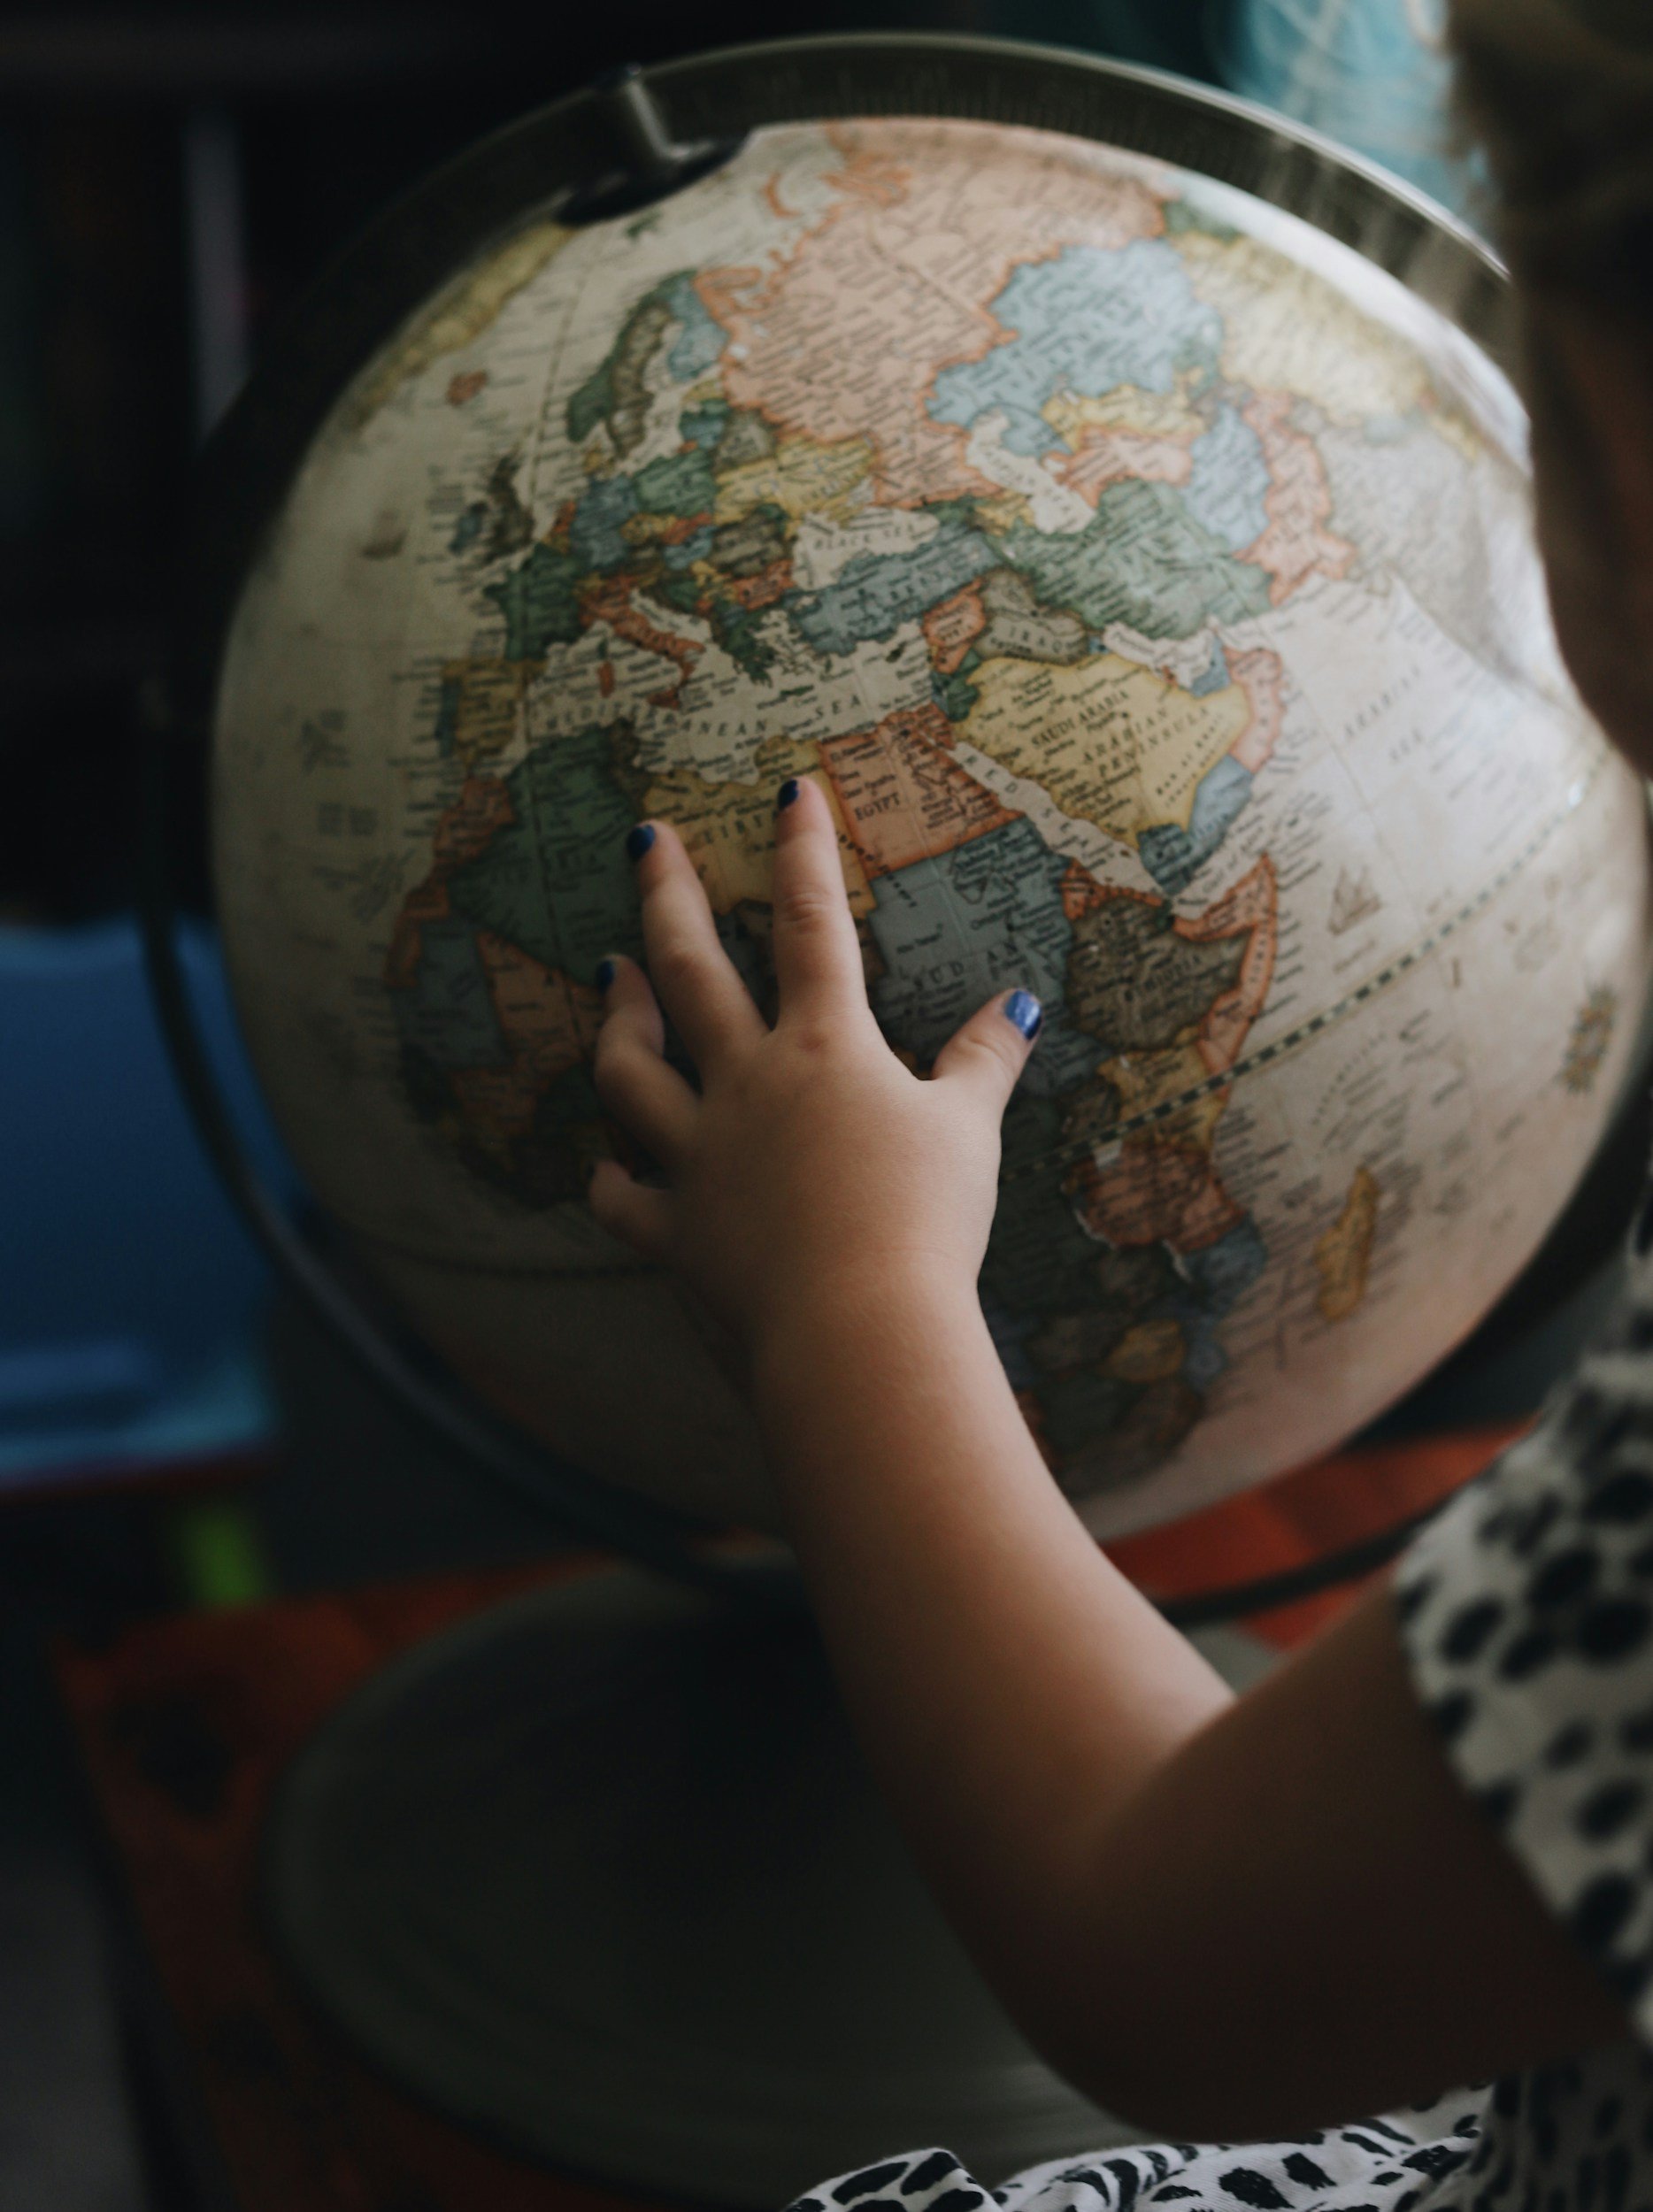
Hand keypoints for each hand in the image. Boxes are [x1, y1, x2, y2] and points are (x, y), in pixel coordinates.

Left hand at [588, 776, 1043, 1361]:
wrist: (858, 1330)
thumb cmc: (925, 1224)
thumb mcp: (969, 1133)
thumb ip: (983, 1062)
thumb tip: (1020, 1005)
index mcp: (825, 1049)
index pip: (810, 924)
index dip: (800, 851)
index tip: (787, 791)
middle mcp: (747, 1086)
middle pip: (690, 971)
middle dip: (665, 895)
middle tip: (643, 839)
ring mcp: (699, 1157)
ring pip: (632, 1072)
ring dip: (618, 1019)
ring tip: (608, 980)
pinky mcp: (676, 1231)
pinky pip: (625, 1196)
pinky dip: (612, 1177)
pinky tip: (606, 1164)